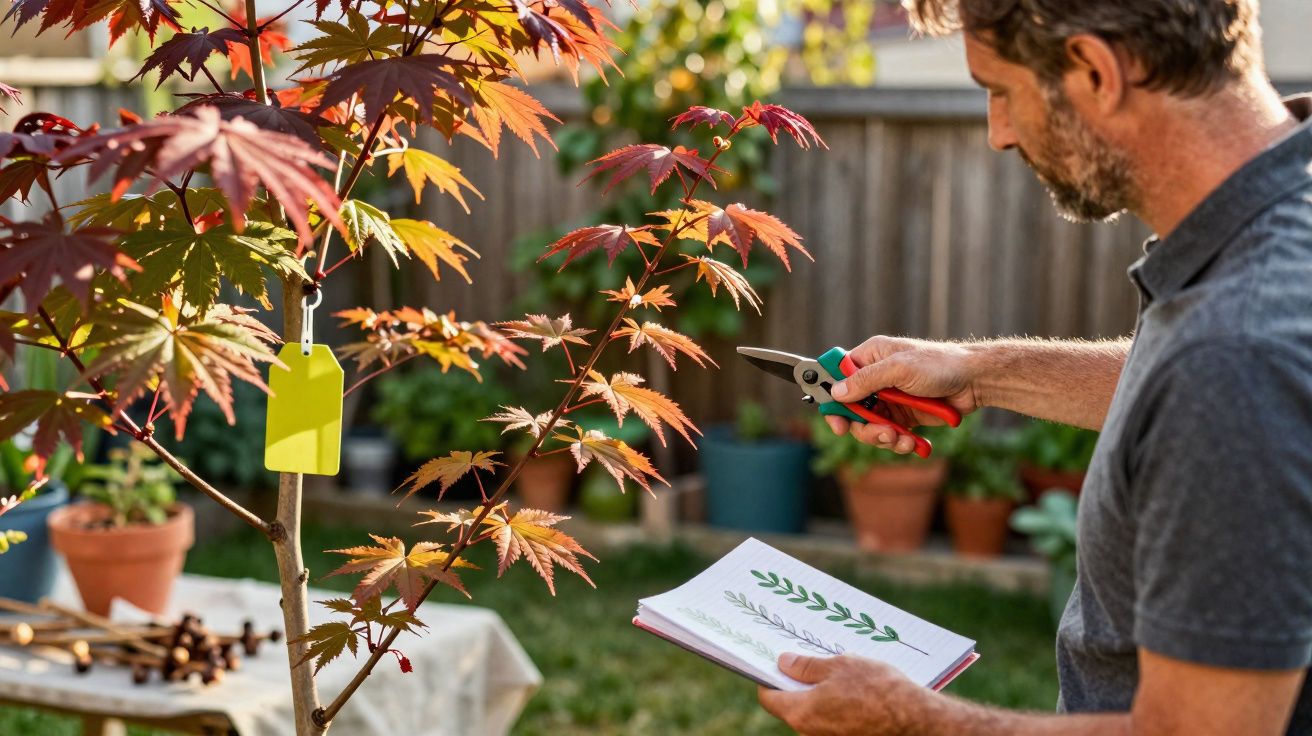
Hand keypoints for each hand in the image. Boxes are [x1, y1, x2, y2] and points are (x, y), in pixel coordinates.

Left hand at [758, 653, 931, 735]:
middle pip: (792, 705)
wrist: (917, 721)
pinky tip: (854, 689)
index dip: (769, 677)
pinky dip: (837, 705)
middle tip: (809, 659)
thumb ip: (807, 666)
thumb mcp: (840, 666)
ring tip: (839, 671)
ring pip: (815, 712)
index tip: (774, 662)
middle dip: (798, 683)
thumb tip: (784, 662)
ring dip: (821, 693)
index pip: (769, 697)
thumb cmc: (878, 690)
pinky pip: (833, 721)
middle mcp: (810, 733)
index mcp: (802, 713)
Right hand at [826, 336, 980, 454]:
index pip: (837, 378)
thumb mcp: (899, 369)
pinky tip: (913, 443)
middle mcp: (876, 378)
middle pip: (851, 409)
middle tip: (880, 434)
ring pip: (869, 426)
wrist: (975, 381)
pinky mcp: (903, 417)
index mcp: (870, 357)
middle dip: (863, 427)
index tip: (837, 422)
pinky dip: (898, 443)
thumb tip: (836, 392)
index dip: (832, 400)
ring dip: (882, 438)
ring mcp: (889, 399)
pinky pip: (889, 435)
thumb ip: (866, 380)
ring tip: (901, 440)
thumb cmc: (939, 365)